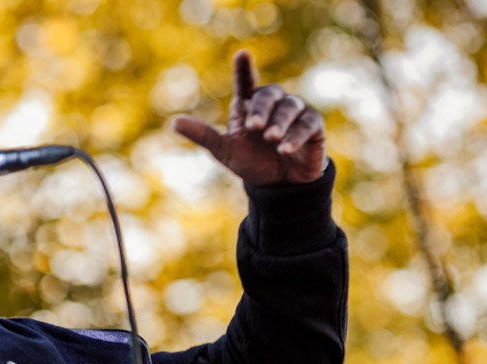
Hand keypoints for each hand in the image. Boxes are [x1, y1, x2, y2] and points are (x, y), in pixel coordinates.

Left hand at [173, 50, 325, 186]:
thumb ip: (203, 135)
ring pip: (290, 107)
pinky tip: (284, 149)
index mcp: (249, 106)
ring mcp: (295, 113)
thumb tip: (173, 122)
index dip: (244, 69)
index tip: (241, 54)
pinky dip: (295, 136)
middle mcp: (273, 105)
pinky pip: (306, 124)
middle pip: (269, 94)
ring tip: (270, 138)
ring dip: (279, 122)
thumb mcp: (224, 150)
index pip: (246, 83)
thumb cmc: (252, 162)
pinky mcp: (312, 126)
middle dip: (262, 109)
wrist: (279, 186)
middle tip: (254, 127)